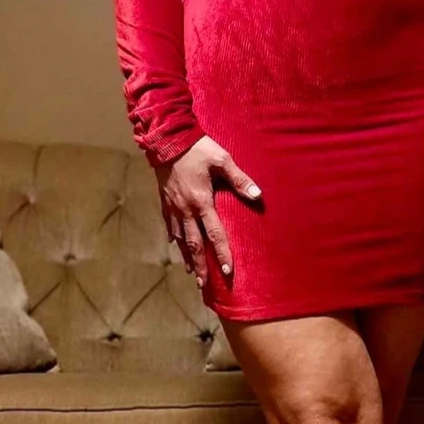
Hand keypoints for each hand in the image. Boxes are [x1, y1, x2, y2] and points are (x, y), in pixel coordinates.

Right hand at [155, 136, 261, 288]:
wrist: (166, 138)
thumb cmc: (197, 148)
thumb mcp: (222, 160)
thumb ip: (240, 180)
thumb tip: (257, 196)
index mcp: (202, 201)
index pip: (214, 234)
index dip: (221, 253)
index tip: (226, 271)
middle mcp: (186, 209)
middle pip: (194, 244)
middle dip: (200, 265)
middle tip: (204, 285)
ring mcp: (173, 206)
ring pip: (180, 238)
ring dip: (187, 257)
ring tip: (192, 272)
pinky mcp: (165, 201)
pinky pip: (170, 224)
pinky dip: (174, 238)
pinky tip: (176, 246)